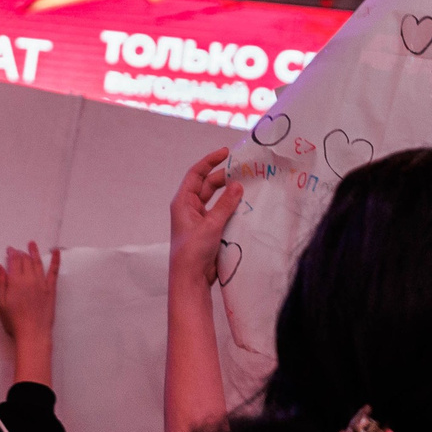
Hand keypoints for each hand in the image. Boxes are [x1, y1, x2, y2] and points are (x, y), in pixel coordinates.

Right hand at [0, 243, 59, 386]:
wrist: (33, 333)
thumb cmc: (13, 321)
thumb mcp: (1, 302)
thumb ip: (0, 282)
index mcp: (15, 281)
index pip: (14, 261)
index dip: (12, 253)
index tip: (10, 249)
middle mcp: (29, 278)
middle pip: (25, 260)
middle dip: (21, 253)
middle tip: (18, 250)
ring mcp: (42, 283)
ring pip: (37, 263)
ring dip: (34, 252)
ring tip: (32, 244)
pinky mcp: (51, 289)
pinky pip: (54, 271)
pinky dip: (56, 260)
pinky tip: (56, 251)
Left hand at [169, 151, 241, 291]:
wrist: (190, 279)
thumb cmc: (193, 251)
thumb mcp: (211, 225)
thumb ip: (225, 205)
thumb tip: (238, 185)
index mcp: (183, 202)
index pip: (196, 174)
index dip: (210, 161)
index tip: (226, 152)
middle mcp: (190, 208)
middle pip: (208, 185)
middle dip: (224, 177)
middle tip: (243, 171)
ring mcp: (199, 219)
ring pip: (216, 200)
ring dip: (229, 194)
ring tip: (247, 186)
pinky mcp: (209, 230)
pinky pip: (221, 213)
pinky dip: (232, 208)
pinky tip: (245, 206)